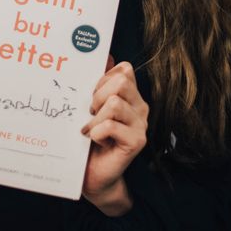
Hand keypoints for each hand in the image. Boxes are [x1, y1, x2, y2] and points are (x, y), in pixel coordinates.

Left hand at [80, 55, 147, 208]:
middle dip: (97, 96)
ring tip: (90, 128)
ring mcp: (141, 124)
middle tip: (90, 113)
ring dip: (94, 117)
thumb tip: (106, 56)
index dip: (102, 79)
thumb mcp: (89, 107)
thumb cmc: (89, 140)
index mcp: (131, 95)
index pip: (123, 70)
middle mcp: (140, 106)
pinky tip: (95, 139)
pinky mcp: (137, 141)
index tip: (92, 96)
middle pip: (120, 82)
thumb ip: (98, 82)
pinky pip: (111, 125)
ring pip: (114, 103)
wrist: (93, 175)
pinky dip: (96, 132)